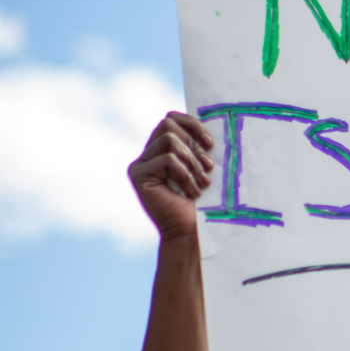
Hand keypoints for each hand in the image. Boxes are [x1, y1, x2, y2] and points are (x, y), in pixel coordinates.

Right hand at [128, 112, 214, 241]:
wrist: (191, 232)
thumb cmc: (202, 203)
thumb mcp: (202, 168)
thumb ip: (197, 147)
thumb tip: (208, 122)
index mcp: (161, 150)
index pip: (171, 119)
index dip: (192, 124)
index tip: (210, 143)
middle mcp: (147, 154)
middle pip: (168, 124)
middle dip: (193, 144)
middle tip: (208, 168)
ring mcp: (140, 164)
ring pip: (170, 139)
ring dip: (192, 161)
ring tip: (202, 184)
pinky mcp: (138, 175)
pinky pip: (168, 159)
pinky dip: (186, 174)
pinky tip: (191, 192)